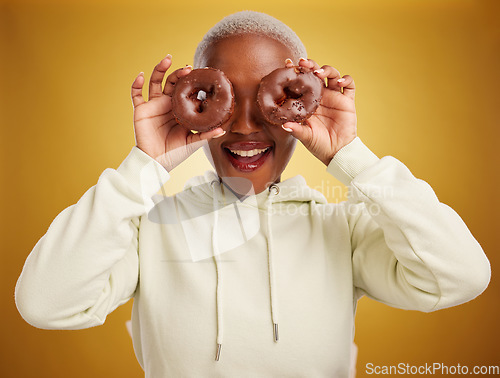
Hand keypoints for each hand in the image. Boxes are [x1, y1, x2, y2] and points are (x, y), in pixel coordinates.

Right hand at [131, 55, 224, 170]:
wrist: (156, 162)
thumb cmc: (175, 153)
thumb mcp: (193, 143)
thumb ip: (206, 134)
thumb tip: (223, 130)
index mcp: (180, 109)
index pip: (186, 91)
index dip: (191, 82)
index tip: (200, 74)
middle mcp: (167, 104)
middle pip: (172, 82)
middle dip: (179, 73)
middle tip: (188, 68)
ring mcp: (154, 105)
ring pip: (155, 82)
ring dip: (160, 69)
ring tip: (167, 59)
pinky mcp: (141, 110)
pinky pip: (136, 94)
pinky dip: (136, 84)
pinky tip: (141, 75)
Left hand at [282, 58, 356, 165]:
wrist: (337, 152)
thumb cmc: (318, 144)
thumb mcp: (305, 136)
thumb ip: (296, 129)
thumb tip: (283, 125)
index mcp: (308, 101)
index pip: (301, 82)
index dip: (295, 72)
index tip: (287, 64)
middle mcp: (321, 96)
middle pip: (316, 73)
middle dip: (310, 65)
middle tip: (303, 63)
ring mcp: (335, 96)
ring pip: (332, 74)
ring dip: (326, 69)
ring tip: (319, 72)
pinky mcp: (347, 101)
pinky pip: (350, 85)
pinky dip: (346, 80)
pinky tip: (339, 82)